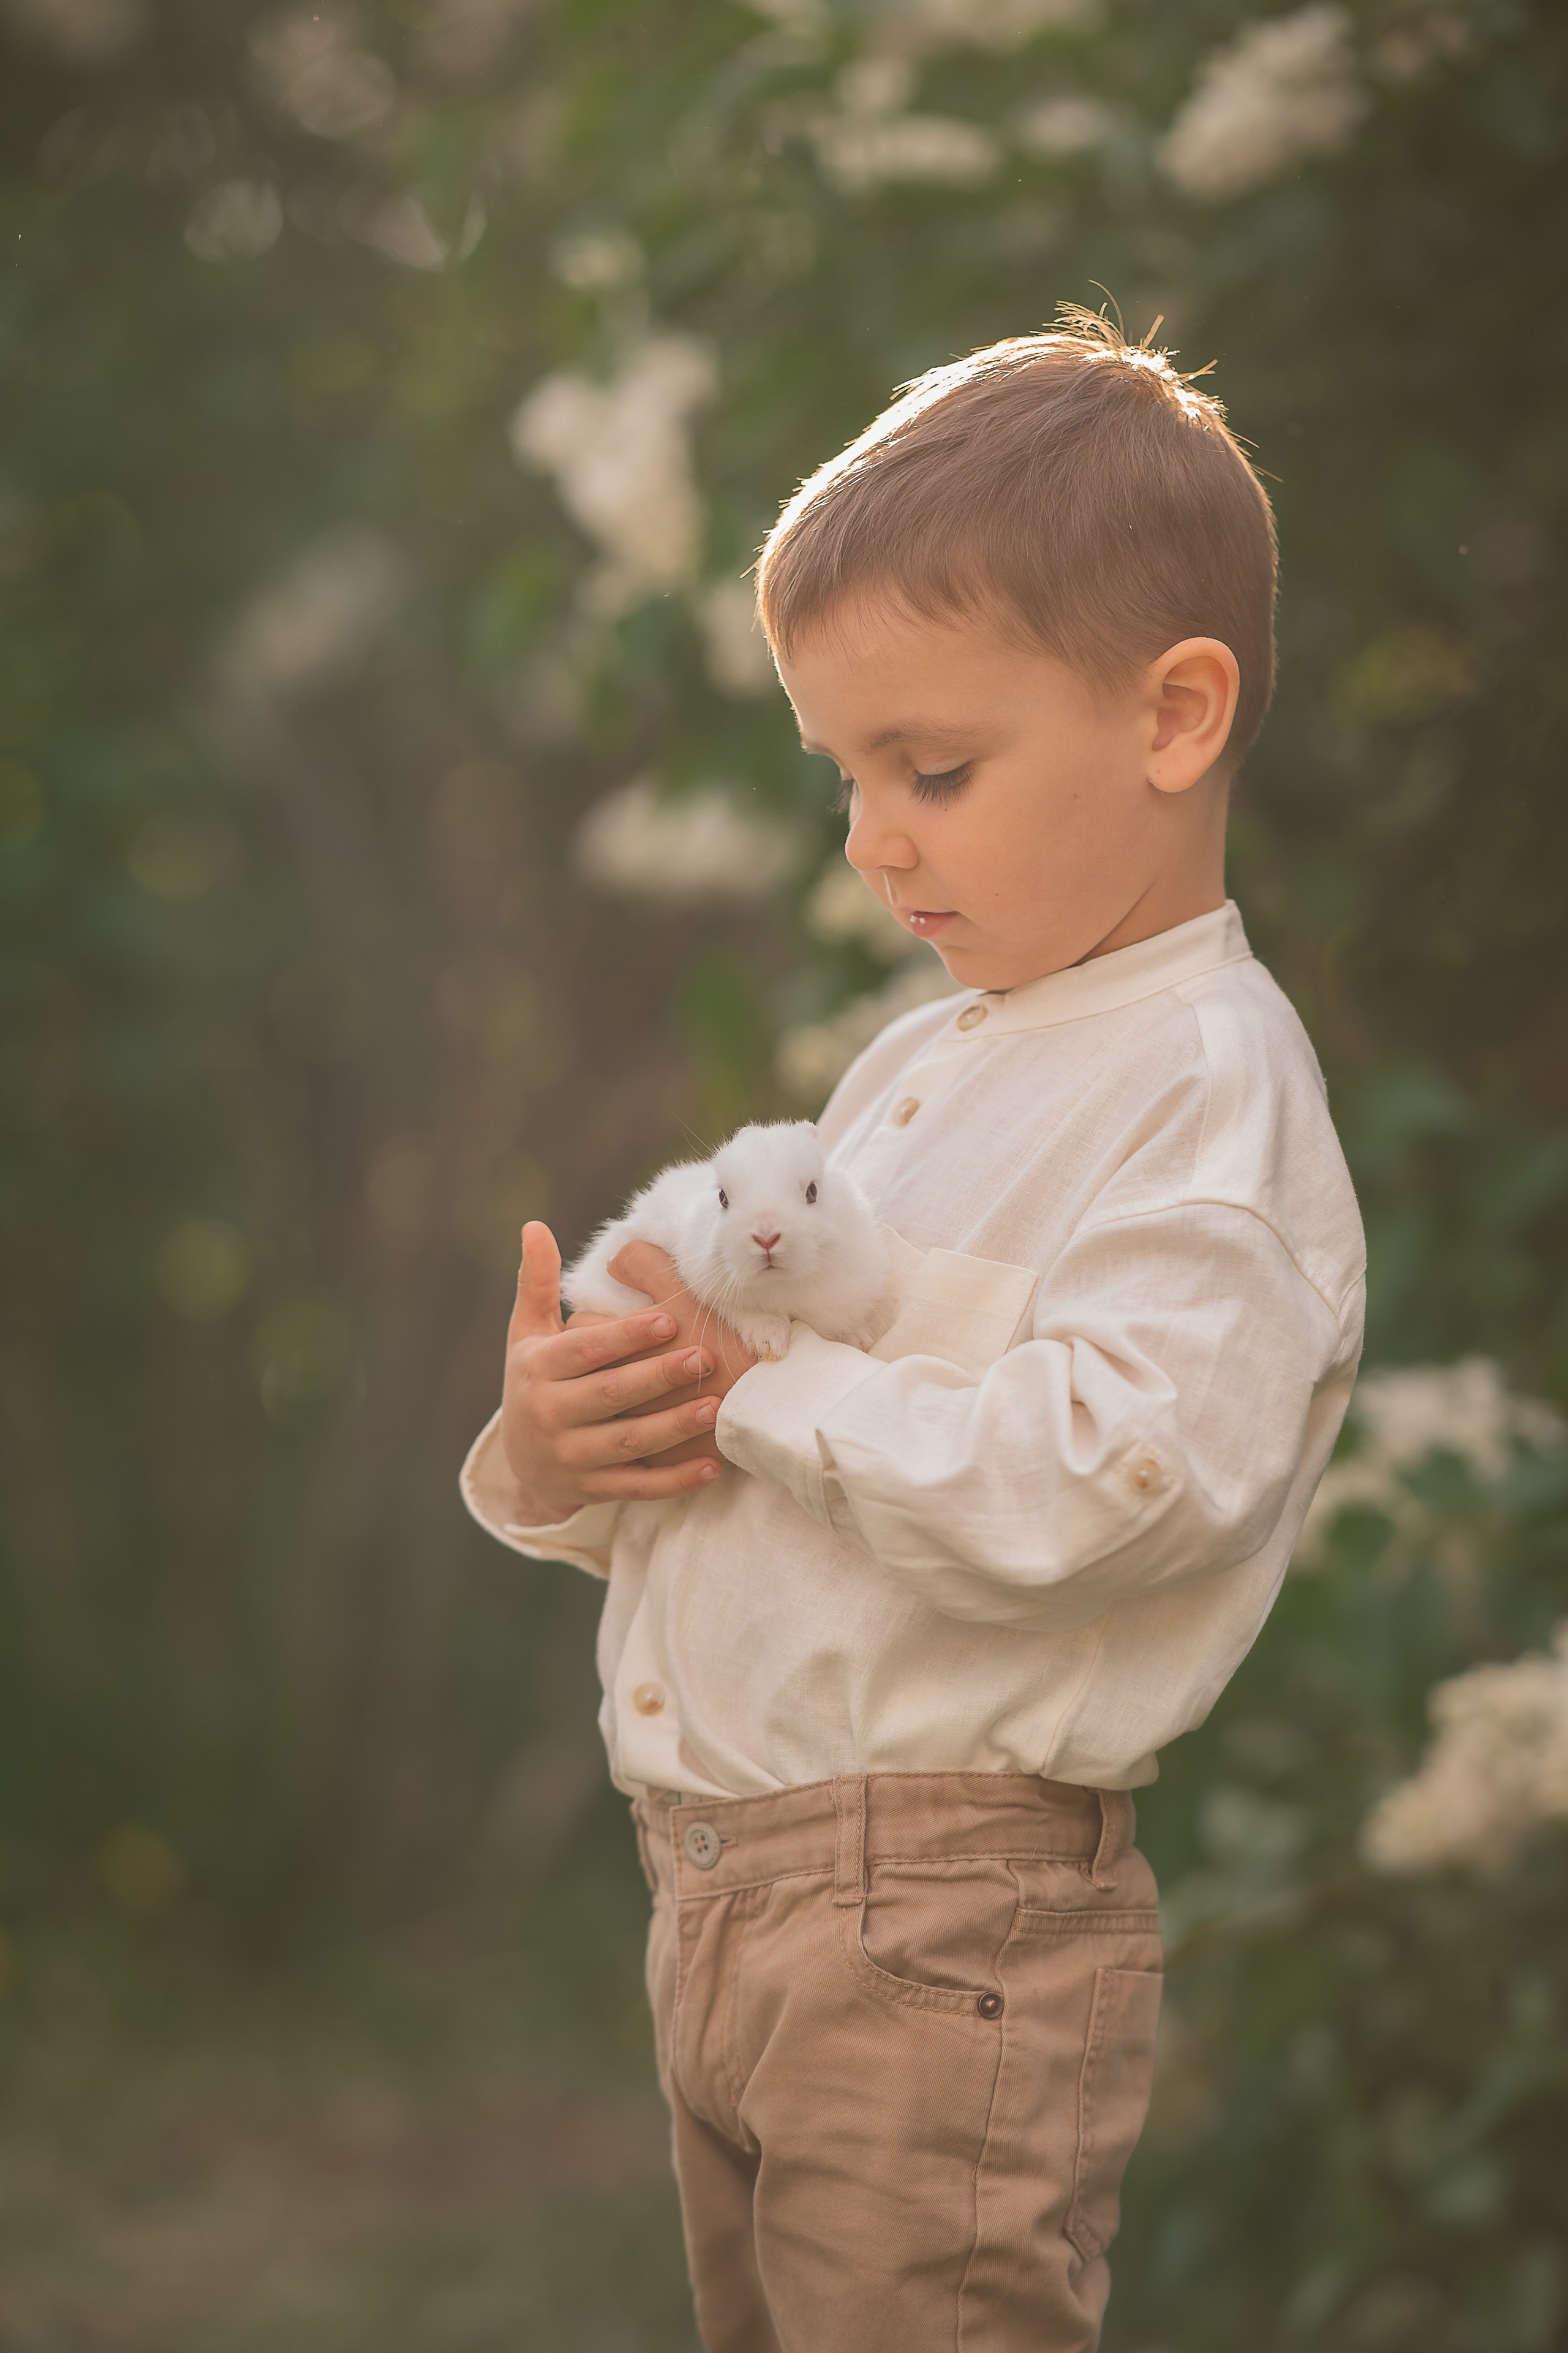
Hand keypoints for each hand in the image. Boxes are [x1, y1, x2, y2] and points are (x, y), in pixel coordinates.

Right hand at [500, 1222, 732, 1522]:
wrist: (520, 1463)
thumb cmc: (536, 1380)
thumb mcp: (527, 1333)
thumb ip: (536, 1282)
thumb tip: (534, 1226)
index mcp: (539, 1368)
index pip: (586, 1350)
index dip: (626, 1336)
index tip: (669, 1319)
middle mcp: (550, 1414)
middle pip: (611, 1395)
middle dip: (658, 1377)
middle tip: (706, 1356)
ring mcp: (571, 1457)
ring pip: (628, 1444)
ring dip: (674, 1428)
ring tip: (715, 1407)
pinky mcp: (592, 1490)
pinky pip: (638, 1487)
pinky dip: (674, 1482)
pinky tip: (712, 1466)